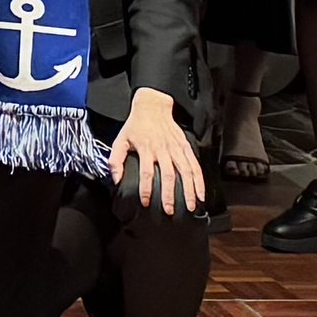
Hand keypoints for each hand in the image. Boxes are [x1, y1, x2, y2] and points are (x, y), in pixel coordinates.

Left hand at [112, 89, 205, 212]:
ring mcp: (176, 148)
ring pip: (186, 172)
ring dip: (189, 190)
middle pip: (169, 175)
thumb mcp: (120, 139)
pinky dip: (200, 180)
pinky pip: (195, 165)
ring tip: (191, 206)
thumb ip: (115, 159)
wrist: (153, 106)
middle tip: (170, 210)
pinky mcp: (186, 147)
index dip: (146, 188)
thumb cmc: (136, 125)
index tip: (146, 202)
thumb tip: (115, 178)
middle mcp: (163, 149)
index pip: (146, 172)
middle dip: (170, 194)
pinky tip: (201, 193)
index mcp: (146, 148)